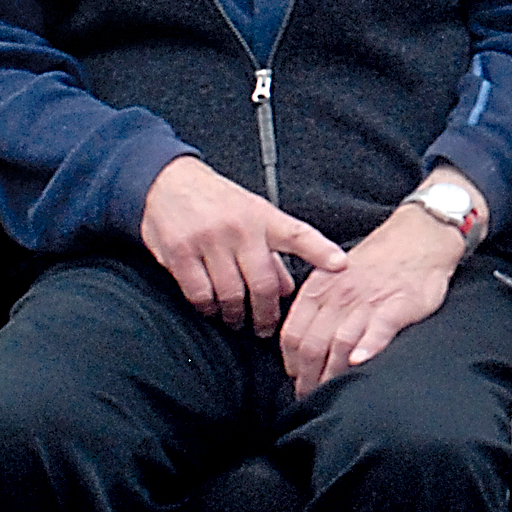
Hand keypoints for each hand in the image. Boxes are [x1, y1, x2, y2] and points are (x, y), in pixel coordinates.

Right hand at [140, 156, 347, 335]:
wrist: (169, 183)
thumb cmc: (218, 203)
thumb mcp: (252, 216)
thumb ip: (272, 252)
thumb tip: (288, 290)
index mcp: (263, 217)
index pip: (299, 234)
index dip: (321, 251)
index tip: (341, 266)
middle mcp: (240, 228)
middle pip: (263, 283)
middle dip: (266, 314)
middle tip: (265, 328)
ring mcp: (209, 240)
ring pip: (231, 293)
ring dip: (235, 315)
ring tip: (236, 320)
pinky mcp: (181, 253)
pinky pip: (200, 294)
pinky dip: (208, 309)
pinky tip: (212, 309)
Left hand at [279, 203, 463, 397]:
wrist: (420, 236)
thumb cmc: (378, 262)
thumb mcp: (336, 274)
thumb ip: (318, 306)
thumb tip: (301, 346)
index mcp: (320, 287)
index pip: (293, 334)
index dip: (290, 364)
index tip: (296, 380)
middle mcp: (340, 294)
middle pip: (313, 345)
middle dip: (308, 378)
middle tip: (311, 398)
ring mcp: (370, 299)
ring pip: (341, 343)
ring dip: (333, 374)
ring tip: (333, 394)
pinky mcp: (400, 303)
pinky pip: (379, 328)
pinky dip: (368, 347)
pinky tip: (362, 363)